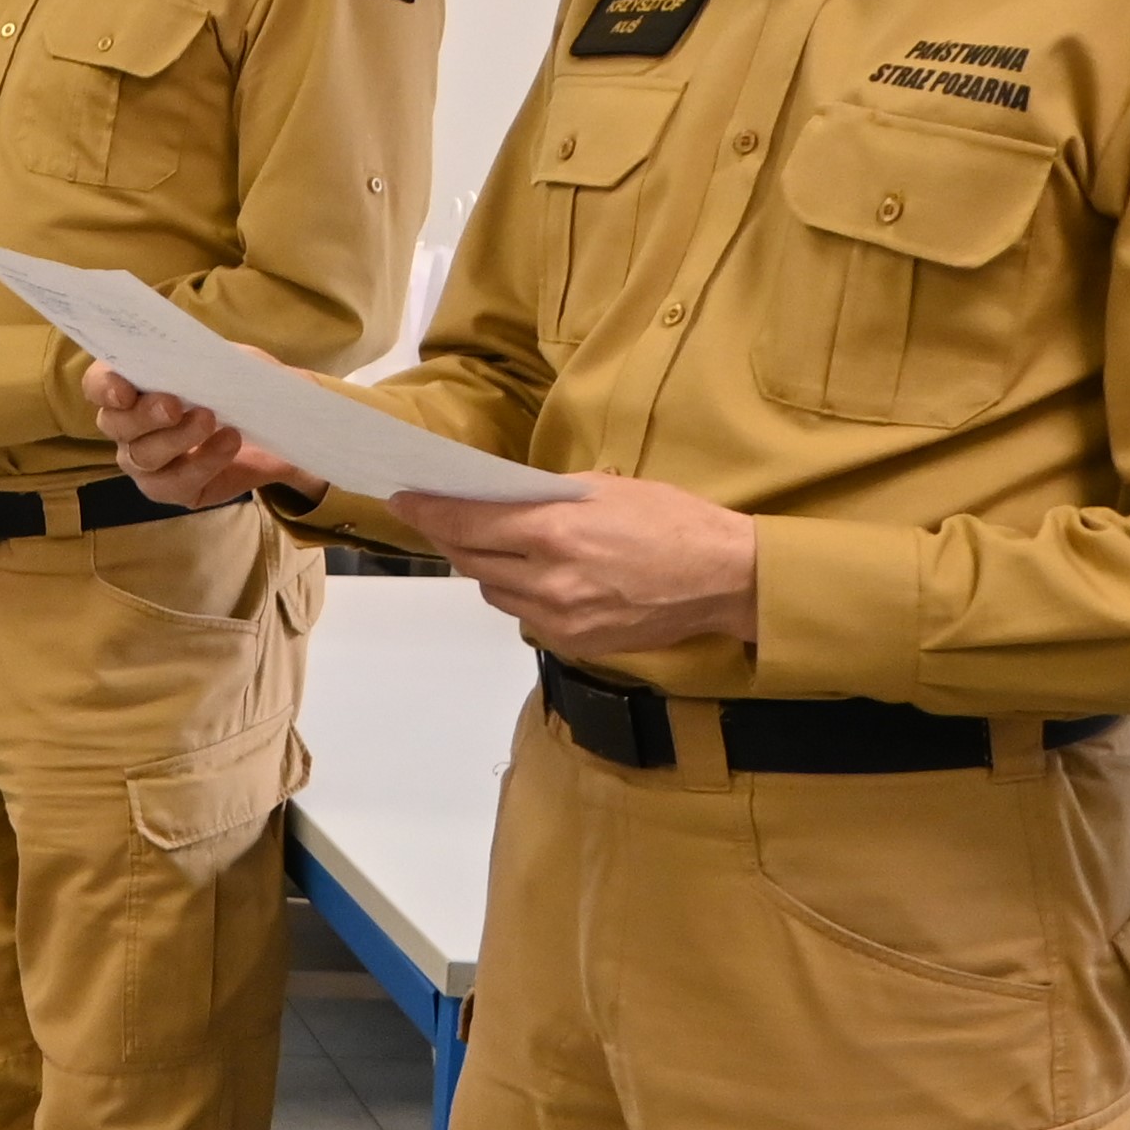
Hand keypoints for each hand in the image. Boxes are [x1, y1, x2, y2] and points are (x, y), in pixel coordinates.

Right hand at [87, 363, 320, 508]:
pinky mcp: (172, 489)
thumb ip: (198, 357)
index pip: (97, 385)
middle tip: (174, 406)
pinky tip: (230, 442)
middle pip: (114, 424)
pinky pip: (176, 483)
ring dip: (177, 438)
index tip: (125, 390)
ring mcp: (145, 462)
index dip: (103, 387)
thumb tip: (184, 355)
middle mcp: (127, 427)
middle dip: (143, 415)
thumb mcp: (224, 360)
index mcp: (131, 385)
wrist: (279, 422)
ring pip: (142, 456)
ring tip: (211, 421)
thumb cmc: (238, 383)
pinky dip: (204, 461)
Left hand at [394, 474, 760, 652]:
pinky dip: (515, 591)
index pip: (467, 522)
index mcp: (556, 532)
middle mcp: (550, 579)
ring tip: (485, 542)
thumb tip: (498, 497)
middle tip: (435, 516)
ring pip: (492, 589)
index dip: (428, 511)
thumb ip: (545, 496)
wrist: (724, 578)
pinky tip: (527, 572)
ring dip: (483, 565)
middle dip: (449, 535)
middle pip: (470, 558)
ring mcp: (559, 616)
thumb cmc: (673, 522)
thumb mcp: (606, 488)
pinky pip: (522, 613)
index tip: (405, 498)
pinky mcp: (572, 641)